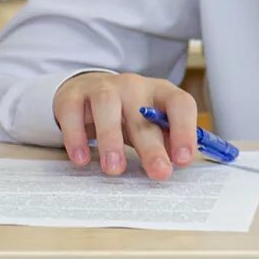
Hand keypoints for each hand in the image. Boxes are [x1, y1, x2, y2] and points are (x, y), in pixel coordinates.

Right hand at [53, 71, 196, 179]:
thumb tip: (178, 163)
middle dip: (152, 146)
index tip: (184, 159)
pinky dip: (76, 137)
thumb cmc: (127, 114)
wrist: (89, 92)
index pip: (180, 104)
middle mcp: (133, 86)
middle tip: (158, 172)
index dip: (184, 130)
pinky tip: (81, 159)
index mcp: (160, 93)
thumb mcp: (151, 124)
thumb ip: (165, 141)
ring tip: (114, 168)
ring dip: (111, 138)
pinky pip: (73, 113)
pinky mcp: (73, 96)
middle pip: (143, 114)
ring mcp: (101, 87)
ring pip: (107, 105)